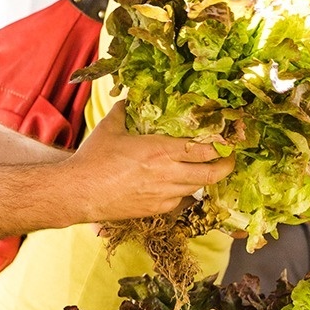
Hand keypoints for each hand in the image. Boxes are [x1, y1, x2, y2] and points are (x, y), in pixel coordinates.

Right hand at [63, 103, 232, 222]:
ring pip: (197, 188)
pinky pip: (181, 202)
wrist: (80, 193)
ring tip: (206, 170)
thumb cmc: (93, 159)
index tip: (228, 142)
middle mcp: (168, 174)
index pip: (204, 149)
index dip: (221, 147)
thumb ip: (124, 112)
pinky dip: (185, 193)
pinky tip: (180, 186)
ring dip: (203, 179)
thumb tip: (128, 99)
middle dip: (225, 167)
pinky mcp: (157, 210)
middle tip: (229, 160)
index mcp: (160, 150)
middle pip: (210, 174)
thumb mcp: (110, 128)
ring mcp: (164, 195)